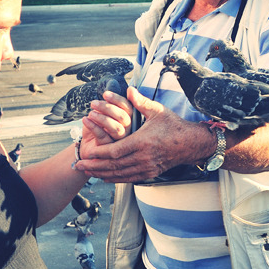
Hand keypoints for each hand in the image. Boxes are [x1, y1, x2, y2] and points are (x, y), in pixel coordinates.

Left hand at [76, 87, 212, 183]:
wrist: (191, 143)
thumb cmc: (173, 125)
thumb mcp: (157, 111)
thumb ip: (140, 102)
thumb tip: (128, 89)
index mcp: (142, 142)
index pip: (115, 151)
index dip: (99, 154)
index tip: (86, 153)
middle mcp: (143, 158)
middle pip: (113, 166)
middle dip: (94, 166)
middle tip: (78, 166)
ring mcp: (147, 167)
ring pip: (119, 175)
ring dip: (101, 174)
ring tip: (87, 172)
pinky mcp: (150, 173)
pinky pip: (128, 179)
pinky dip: (114, 179)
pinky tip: (104, 177)